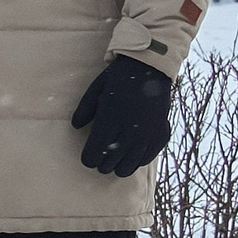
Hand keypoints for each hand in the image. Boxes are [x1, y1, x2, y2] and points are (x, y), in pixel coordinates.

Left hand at [71, 54, 172, 175]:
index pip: (93, 155)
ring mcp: (147, 136)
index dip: (88, 158)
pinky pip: (145, 160)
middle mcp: (129, 131)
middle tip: (101, 157)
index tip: (88, 155)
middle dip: (101, 164)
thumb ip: (84, 109)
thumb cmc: (119, 78)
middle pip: (109, 165)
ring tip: (115, 158)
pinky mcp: (160, 136)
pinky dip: (136, 160)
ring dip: (118, 165)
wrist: (151, 69)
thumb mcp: (97, 89)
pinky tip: (131, 152)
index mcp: (110, 119)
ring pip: (127, 167)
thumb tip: (76, 126)